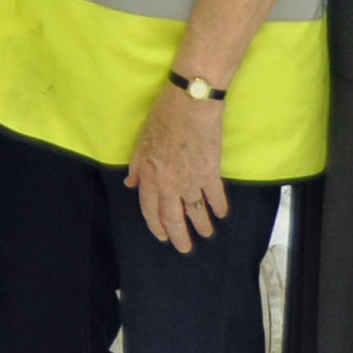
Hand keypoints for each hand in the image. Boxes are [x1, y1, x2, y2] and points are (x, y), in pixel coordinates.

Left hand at [128, 86, 227, 253]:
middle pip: (173, 218)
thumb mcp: (142, 142)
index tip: (162, 236)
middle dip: (179, 237)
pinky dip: (219, 208)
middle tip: (184, 248)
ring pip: (196, 213)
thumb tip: (131, 183)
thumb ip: (137, 166)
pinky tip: (221, 215)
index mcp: (150, 176)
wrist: (191, 103)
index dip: (156, 226)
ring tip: (206, 234)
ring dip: (201, 226)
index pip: (150, 210)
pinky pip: (216, 198)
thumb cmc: (164, 117)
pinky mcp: (211, 173)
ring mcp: (191, 181)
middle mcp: (169, 184)